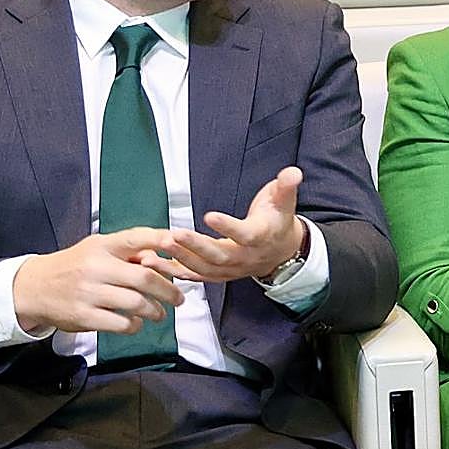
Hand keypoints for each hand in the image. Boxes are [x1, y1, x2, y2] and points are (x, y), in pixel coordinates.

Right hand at [12, 227, 181, 334]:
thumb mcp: (97, 249)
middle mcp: (95, 266)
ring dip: (155, 310)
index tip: (180, 243)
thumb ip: (129, 251)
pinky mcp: (83, 316)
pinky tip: (136, 323)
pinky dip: (134, 325)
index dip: (160, 239)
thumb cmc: (75, 266)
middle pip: (144, 277)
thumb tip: (164, 256)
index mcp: (101, 246)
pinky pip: (120, 323)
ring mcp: (88, 292)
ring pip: (136, 303)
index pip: (135, 237)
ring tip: (160, 313)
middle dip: (168, 290)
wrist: (33, 288)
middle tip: (179, 298)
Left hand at [153, 166, 305, 282]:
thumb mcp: (285, 201)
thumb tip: (293, 172)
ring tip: (160, 246)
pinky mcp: (220, 274)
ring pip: (205, 268)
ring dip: (180, 259)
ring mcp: (232, 268)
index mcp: (260, 237)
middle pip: (219, 256)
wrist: (283, 250)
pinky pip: (197, 276)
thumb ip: (286, 186)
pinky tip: (155, 263)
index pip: (244, 234)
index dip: (228, 227)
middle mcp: (245, 257)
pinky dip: (175, 272)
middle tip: (174, 234)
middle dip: (195, 246)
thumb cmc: (278, 220)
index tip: (209, 215)